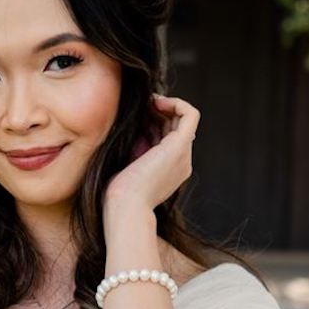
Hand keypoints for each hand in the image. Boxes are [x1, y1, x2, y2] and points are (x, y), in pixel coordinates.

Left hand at [103, 94, 199, 216]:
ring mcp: (183, 155)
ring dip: (164, 105)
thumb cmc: (118, 194)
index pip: (166, 137)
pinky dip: (175, 102)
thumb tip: (130, 125)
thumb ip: (132, 149)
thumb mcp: (125, 167)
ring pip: (182, 119)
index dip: (152, 121)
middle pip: (174, 126)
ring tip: (146, 102)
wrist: (125, 207)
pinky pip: (190, 114)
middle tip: (139, 106)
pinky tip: (155, 102)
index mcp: (168, 170)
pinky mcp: (180, 146)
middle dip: (157, 111)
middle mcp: (180, 162)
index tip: (134, 116)